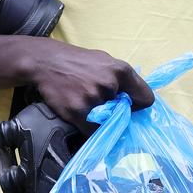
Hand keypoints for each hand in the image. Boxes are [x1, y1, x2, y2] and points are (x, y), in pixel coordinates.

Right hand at [30, 39, 154, 131]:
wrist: (46, 61)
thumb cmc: (78, 61)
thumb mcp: (105, 61)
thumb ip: (122, 79)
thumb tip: (135, 101)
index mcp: (121, 70)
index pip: (146, 99)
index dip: (137, 105)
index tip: (127, 106)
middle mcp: (110, 84)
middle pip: (125, 113)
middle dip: (115, 111)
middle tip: (101, 103)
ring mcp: (93, 98)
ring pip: (107, 122)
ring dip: (99, 118)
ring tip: (85, 102)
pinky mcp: (78, 111)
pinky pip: (91, 131)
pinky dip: (87, 128)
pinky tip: (79, 115)